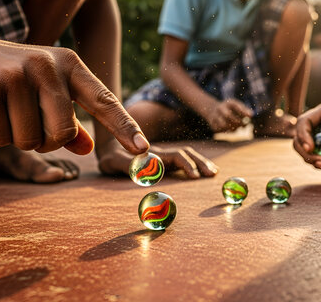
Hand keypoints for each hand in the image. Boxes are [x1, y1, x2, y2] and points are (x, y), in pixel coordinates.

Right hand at [0, 33, 148, 154]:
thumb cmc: (6, 78)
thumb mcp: (42, 91)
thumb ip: (67, 119)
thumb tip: (88, 147)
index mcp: (68, 64)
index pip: (103, 99)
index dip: (124, 126)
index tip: (143, 149)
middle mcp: (47, 65)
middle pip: (63, 133)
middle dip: (44, 141)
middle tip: (26, 123)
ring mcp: (17, 74)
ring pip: (31, 140)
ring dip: (16, 137)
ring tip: (4, 110)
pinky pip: (0, 138)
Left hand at [98, 143, 218, 178]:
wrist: (106, 143)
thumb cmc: (108, 157)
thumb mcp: (113, 162)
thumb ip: (127, 164)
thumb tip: (148, 166)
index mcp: (151, 154)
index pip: (174, 156)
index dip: (186, 165)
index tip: (195, 176)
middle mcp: (159, 152)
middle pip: (185, 153)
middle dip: (200, 163)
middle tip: (213, 174)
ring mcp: (161, 155)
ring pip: (185, 154)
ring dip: (200, 162)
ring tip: (213, 172)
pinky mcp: (160, 159)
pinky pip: (181, 159)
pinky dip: (193, 163)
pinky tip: (200, 170)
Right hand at [205, 98, 252, 132]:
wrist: (212, 109)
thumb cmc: (229, 109)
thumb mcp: (236, 106)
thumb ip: (244, 110)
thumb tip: (251, 115)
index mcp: (227, 103)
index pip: (236, 106)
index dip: (243, 111)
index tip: (251, 116)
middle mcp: (220, 108)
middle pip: (228, 115)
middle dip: (237, 121)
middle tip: (244, 125)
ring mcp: (215, 116)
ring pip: (223, 125)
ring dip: (232, 128)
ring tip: (237, 128)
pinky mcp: (212, 124)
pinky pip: (221, 130)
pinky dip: (227, 131)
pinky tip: (230, 129)